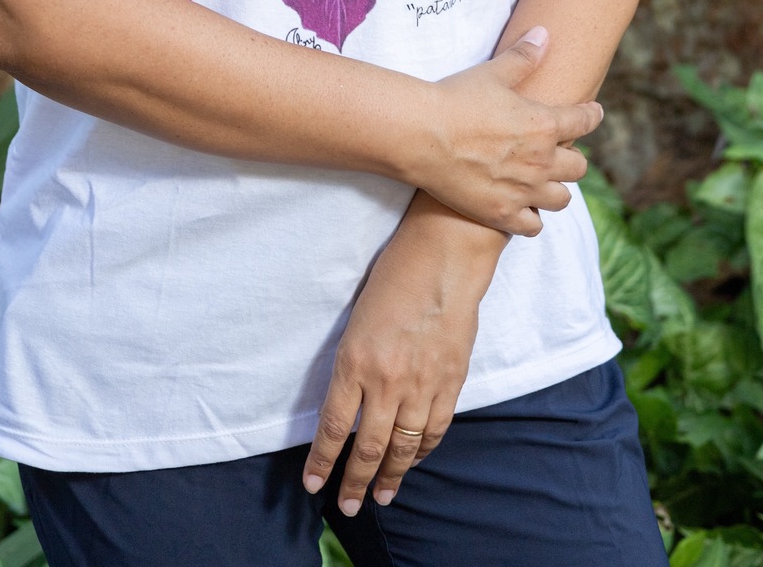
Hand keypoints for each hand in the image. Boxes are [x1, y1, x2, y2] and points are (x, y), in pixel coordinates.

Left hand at [303, 192, 502, 515]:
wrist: (444, 257)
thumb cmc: (395, 276)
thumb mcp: (358, 320)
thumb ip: (353, 365)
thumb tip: (348, 403)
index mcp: (354, 361)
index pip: (332, 427)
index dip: (322, 461)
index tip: (313, 484)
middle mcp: (386, 381)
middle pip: (366, 448)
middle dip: (354, 482)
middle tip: (347, 505)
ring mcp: (421, 385)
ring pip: (402, 448)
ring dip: (390, 477)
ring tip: (381, 496)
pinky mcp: (450, 382)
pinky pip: (433, 431)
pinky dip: (421, 451)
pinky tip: (411, 461)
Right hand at [413, 27, 601, 235]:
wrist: (422, 135)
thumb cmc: (456, 98)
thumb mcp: (492, 72)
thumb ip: (523, 56)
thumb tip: (544, 33)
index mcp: (544, 124)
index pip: (584, 121)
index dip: (591, 115)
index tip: (593, 113)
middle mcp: (542, 161)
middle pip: (578, 167)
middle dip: (572, 158)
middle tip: (558, 152)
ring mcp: (524, 191)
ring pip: (561, 199)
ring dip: (556, 189)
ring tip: (543, 183)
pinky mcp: (502, 214)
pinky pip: (533, 226)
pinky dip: (532, 218)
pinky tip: (523, 209)